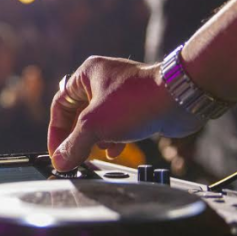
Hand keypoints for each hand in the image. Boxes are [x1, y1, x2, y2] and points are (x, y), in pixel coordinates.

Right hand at [48, 56, 203, 170]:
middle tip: (74, 156)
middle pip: (78, 114)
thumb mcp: (95, 126)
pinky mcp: (137, 105)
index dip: (56, 131)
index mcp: (87, 74)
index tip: (57, 152)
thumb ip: (74, 145)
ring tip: (95, 153)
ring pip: (99, 120)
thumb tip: (61, 161)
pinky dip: (113, 138)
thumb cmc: (137, 100)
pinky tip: (115, 150)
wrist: (180, 99)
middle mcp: (103, 80)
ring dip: (95, 139)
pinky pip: (117, 124)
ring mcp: (121, 93)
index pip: (60, 105)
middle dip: (77, 137)